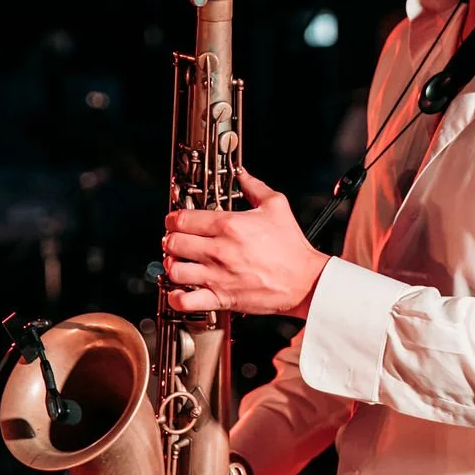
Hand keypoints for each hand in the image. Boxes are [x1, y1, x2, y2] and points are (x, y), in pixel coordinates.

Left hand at [163, 167, 328, 316]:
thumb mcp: (277, 206)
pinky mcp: (220, 298)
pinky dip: (176, 296)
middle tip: (175, 241)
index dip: (172, 219)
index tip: (175, 221)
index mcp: (229, 225)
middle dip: (170, 240)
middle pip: (173, 242)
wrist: (304, 281)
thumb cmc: (292, 247)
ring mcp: (217, 276)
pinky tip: (181, 290)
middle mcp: (219, 250)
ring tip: (178, 263)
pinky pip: (184, 300)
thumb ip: (255, 187)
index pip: (182, 219)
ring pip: (174, 270)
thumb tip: (242, 174)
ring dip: (172, 265)